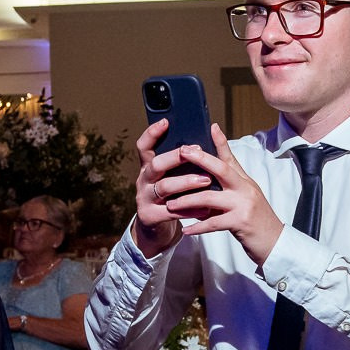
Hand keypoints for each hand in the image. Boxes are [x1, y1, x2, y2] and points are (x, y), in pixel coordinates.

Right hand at [131, 120, 206, 257]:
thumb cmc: (171, 196)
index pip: (144, 146)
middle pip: (156, 165)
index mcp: (148, 167)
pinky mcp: (149, 216)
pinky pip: (171, 212)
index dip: (152, 133)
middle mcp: (143, 180)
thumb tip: (204, 140)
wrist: (156, 227)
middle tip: (195, 151)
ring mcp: (144, 198)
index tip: (166, 122)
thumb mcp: (172, 177)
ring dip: (185, 182)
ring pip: (164, 187)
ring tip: (205, 180)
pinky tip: (205, 208)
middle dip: (174, 157)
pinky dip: (189, 210)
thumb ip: (182, 163)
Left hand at [161, 126, 287, 265]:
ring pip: (210, 197)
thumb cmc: (256, 220)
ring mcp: (243, 205)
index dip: (221, 141)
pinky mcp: (240, 223)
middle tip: (180, 153)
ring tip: (170, 204)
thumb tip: (209, 176)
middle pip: (221, 169)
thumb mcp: (246, 197)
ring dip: (187, 201)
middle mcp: (245, 189)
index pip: (231, 158)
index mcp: (244, 181)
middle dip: (200, 159)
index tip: (211, 126)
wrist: (274, 242)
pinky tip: (186, 230)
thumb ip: (230, 186)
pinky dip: (198, 227)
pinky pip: (213, 223)